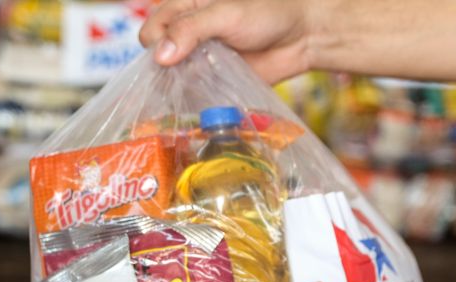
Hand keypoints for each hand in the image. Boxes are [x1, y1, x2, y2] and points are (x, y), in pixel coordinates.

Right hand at [139, 0, 321, 82]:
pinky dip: (194, 97)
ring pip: (174, 76)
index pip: (152, 27)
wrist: (303, 35)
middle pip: (158, 55)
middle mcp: (188, 33)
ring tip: (194, 88)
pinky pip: (194, 93)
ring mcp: (200, 59)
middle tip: (184, 74)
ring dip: (179, 85)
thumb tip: (160, 56)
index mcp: (185, 7)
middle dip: (165, 68)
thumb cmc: (267, 12)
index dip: (156, 43)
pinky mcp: (214, 81)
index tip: (169, 57)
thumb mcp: (225, 14)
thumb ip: (191, 30)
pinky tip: (201, 99)